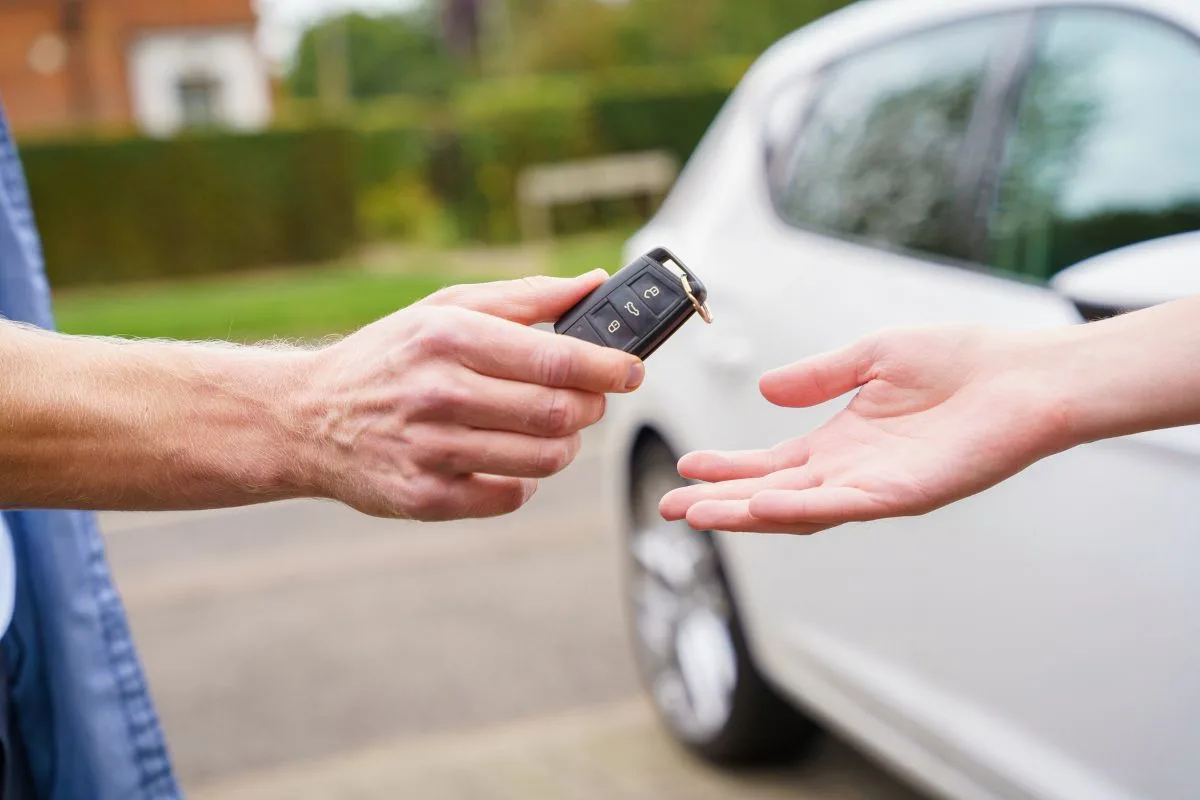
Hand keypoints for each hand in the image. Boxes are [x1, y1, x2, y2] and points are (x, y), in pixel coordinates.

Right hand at [299, 271, 642, 519]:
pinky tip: (510, 461)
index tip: (633, 370)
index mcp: (450, 337)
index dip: (608, 368)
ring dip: (564, 446)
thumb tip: (594, 283)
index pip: (555, 359)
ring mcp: (431, 449)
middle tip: (589, 401)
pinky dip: (525, 482)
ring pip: (542, 459)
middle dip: (590, 408)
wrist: (306, 417)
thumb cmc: (389, 356)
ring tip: (552, 429)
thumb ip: (525, 297)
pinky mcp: (426, 497)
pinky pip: (510, 497)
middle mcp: (440, 393)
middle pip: (558, 413)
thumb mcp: (445, 307)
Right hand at [660, 327, 1071, 533]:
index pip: (770, 463)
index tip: (685, 465)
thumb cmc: (959, 362)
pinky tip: (759, 507)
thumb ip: (819, 377)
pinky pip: (843, 506)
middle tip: (668, 508)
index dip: (726, 467)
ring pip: (797, 509)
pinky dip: (798, 509)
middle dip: (718, 501)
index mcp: (841, 441)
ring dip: (744, 513)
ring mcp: (876, 487)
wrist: (1024, 376)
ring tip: (697, 513)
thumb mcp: (871, 357)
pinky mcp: (905, 494)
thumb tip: (765, 389)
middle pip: (771, 494)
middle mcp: (851, 472)